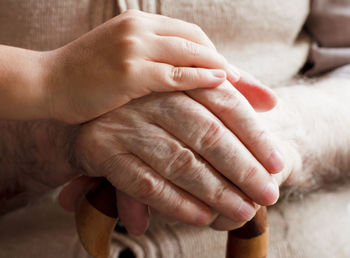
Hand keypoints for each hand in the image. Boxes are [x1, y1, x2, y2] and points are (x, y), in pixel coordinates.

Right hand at [44, 9, 242, 123]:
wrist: (46, 83)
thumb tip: (181, 71)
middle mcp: (139, 29)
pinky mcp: (129, 72)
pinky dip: (200, 79)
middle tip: (244, 81)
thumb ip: (150, 57)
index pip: (189, 34)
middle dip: (223, 61)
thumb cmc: (84, 76)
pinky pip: (175, 74)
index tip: (232, 71)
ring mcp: (134, 48)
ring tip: (238, 86)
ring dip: (218, 70)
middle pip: (196, 41)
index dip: (213, 52)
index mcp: (138, 23)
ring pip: (190, 54)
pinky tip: (218, 84)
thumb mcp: (120, 56)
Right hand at [59, 78, 283, 233]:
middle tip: (268, 194)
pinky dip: (175, 202)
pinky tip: (203, 217)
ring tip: (244, 211)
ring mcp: (125, 125)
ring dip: (216, 191)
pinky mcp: (103, 152)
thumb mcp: (184, 96)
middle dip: (242, 168)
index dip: (254, 134)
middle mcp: (151, 98)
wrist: (90, 113)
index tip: (277, 163)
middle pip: (207, 134)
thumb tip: (272, 103)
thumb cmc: (150, 110)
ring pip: (180, 162)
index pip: (225, 103)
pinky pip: (145, 184)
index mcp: (175, 80)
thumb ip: (225, 99)